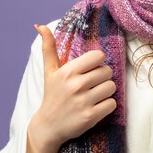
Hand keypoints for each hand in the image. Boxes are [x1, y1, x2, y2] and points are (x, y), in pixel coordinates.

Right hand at [27, 25, 116, 152]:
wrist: (48, 126)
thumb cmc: (52, 95)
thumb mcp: (49, 71)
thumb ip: (48, 47)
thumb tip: (40, 26)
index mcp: (68, 71)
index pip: (98, 56)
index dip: (97, 63)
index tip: (89, 70)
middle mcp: (76, 85)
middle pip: (107, 71)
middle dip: (102, 78)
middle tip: (91, 85)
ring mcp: (84, 101)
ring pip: (112, 87)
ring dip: (106, 92)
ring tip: (94, 96)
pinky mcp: (91, 117)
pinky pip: (112, 104)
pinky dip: (107, 106)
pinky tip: (96, 107)